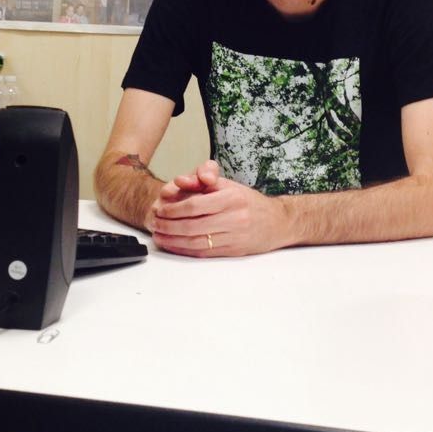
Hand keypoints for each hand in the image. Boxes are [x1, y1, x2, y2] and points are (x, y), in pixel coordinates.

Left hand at [150, 161, 291, 256]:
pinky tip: (173, 245)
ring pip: (195, 241)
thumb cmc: (249, 202)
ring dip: (172, 240)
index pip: (195, 205)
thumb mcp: (228, 184)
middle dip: (168, 225)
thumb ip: (202, 179)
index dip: (173, 209)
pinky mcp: (233, 251)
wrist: (277, 222)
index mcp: (232, 197)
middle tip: (155, 223)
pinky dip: (184, 250)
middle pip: (192, 225)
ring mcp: (234, 237)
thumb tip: (179, 181)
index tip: (160, 208)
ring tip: (159, 235)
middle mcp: (234, 218)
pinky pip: (203, 252)